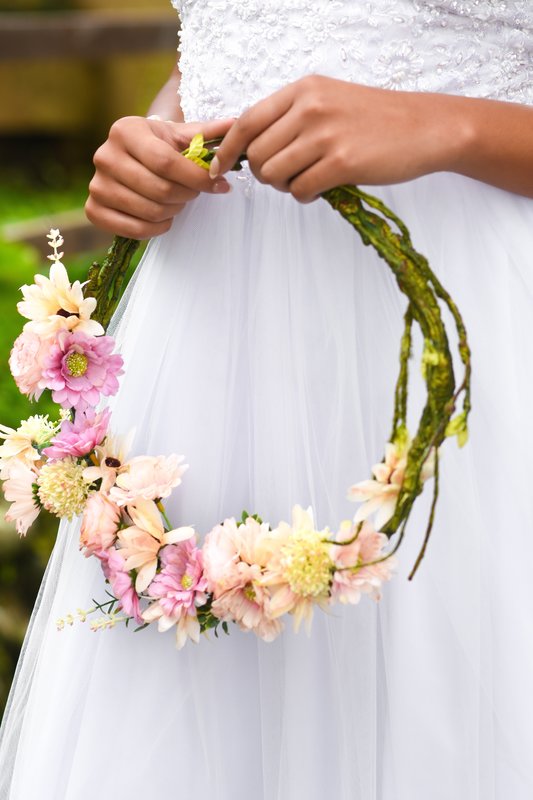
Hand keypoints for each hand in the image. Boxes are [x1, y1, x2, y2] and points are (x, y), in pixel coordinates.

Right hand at [86, 116, 234, 237]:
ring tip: (178, 202)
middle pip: (160, 190)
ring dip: (174, 211)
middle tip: (193, 193)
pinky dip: (157, 228)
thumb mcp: (180, 135)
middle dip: (187, 195)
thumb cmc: (159, 146)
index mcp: (125, 130)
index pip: (166, 162)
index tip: (219, 184)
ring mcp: (97, 185)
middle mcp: (105, 156)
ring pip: (150, 211)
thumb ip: (207, 133)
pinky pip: (135, 230)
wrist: (129, 160)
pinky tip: (164, 217)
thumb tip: (236, 125)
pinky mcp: (94, 210)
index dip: (197, 178)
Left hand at [210, 75, 465, 201]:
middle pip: (256, 154)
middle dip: (262, 174)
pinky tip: (323, 188)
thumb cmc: (374, 119)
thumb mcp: (328, 100)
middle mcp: (309, 107)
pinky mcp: (342, 162)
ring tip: (307, 180)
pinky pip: (300, 190)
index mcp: (302, 90)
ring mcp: (325, 134)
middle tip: (284, 177)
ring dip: (284, 186)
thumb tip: (250, 145)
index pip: (246, 121)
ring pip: (273, 175)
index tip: (218, 168)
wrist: (425, 127)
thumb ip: (291, 116)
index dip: (226, 149)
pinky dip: (305, 196)